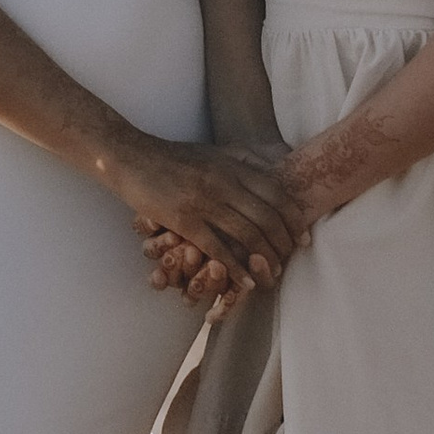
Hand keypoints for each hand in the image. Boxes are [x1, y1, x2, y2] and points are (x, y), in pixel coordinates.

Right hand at [107, 138, 299, 290]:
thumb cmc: (172, 157)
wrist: (131, 157)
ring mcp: (204, 202)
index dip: (294, 219)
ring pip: (247, 235)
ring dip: (264, 259)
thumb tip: (269, 167)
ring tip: (271, 274)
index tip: (303, 237)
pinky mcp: (183, 220)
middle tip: (289, 259)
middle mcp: (224, 183)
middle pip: (267, 217)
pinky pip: (217, 248)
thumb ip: (240, 161)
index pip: (277, 194)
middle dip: (284, 243)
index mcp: (233, 167)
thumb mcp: (212, 152)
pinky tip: (244, 281)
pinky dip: (234, 268)